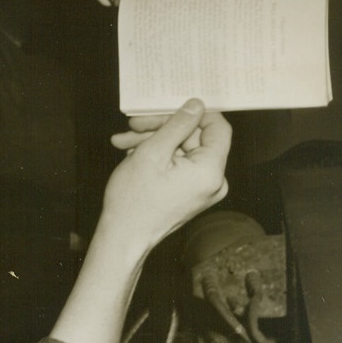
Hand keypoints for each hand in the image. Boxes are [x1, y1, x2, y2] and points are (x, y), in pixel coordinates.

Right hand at [100, 99, 230, 256]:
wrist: (123, 236)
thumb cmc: (134, 199)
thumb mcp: (153, 152)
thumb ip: (178, 125)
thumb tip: (196, 105)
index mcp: (210, 171)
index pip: (218, 127)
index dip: (194, 113)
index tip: (168, 108)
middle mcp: (213, 181)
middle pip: (194, 137)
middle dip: (161, 128)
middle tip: (133, 126)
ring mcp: (202, 189)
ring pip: (181, 149)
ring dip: (153, 141)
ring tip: (123, 143)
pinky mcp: (190, 193)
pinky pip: (178, 164)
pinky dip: (157, 156)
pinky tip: (132, 154)